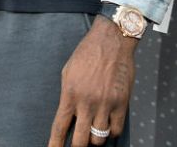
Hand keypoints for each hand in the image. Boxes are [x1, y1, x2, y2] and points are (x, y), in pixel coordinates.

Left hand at [48, 16, 136, 146]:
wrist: (111, 40)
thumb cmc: (88, 53)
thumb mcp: (68, 72)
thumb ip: (68, 95)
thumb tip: (67, 115)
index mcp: (70, 93)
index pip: (59, 127)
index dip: (55, 145)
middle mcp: (87, 102)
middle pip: (80, 141)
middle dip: (78, 146)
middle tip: (78, 143)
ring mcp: (105, 104)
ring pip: (99, 139)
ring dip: (95, 139)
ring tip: (94, 131)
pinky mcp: (121, 102)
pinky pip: (116, 130)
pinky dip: (112, 132)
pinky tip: (108, 124)